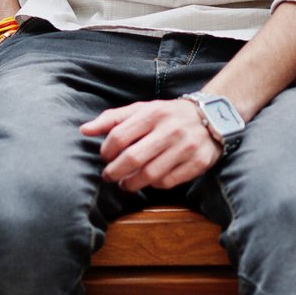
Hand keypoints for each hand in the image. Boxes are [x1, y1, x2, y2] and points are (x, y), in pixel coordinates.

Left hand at [80, 99, 220, 192]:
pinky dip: (154, 185)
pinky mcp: (197, 163)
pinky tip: (148, 181)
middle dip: (114, 172)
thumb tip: (84, 130)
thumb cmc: (167, 115)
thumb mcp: (142, 109)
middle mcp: (170, 130)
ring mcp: (185, 147)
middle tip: (108, 176)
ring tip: (125, 183)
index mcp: (154, 113)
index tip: (104, 157)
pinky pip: (168, 182)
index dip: (106, 150)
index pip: (119, 135)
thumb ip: (112, 119)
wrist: (211, 117)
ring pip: (150, 174)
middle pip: (132, 158)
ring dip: (131, 183)